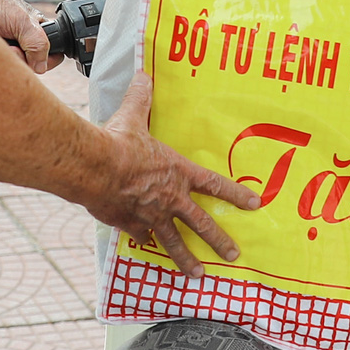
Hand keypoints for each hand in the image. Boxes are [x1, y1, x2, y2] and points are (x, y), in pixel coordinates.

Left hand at [0, 0, 53, 71]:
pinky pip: (1, 68)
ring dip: (10, 59)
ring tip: (1, 46)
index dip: (48, 61)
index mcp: (39, 33)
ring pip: (17, 69)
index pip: (54, 55)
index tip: (36, 59)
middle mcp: (26, 43)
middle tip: (14, 48)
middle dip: (24, 60)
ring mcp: (10, 50)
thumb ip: (39, 44)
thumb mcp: (24, 22)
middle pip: (34, 67)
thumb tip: (41, 68)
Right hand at [91, 68, 260, 275]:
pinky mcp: (129, 224)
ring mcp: (151, 215)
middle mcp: (170, 198)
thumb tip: (143, 75)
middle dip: (220, 240)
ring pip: (175, 243)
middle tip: (233, 255)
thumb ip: (141, 98)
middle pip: (202, 223)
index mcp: (178, 172)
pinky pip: (141, 237)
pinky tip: (147, 248)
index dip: (237, 194)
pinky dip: (145, 242)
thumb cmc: (117, 142)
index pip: (215, 184)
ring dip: (187, 259)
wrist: (93, 167)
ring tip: (197, 274)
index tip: (255, 205)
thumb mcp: (133, 116)